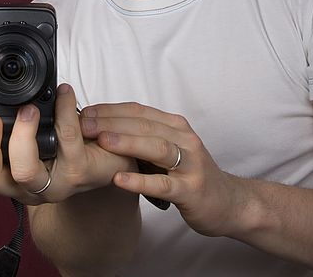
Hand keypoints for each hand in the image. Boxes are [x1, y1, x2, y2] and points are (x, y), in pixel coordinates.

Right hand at [0, 84, 134, 204]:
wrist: (109, 155)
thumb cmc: (64, 140)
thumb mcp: (25, 127)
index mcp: (7, 172)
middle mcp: (24, 185)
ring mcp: (52, 183)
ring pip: (25, 171)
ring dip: (22, 137)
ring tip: (29, 110)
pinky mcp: (79, 171)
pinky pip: (67, 141)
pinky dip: (64, 112)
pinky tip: (64, 93)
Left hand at [80, 102, 236, 236]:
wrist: (228, 202)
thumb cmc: (191, 174)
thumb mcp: (170, 149)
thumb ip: (145, 138)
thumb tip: (104, 129)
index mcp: (176, 126)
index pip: (139, 111)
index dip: (111, 110)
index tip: (85, 111)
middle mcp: (184, 139)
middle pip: (145, 124)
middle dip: (112, 122)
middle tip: (84, 124)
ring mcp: (190, 164)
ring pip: (156, 147)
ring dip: (127, 142)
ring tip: (101, 141)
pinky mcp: (191, 190)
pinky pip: (162, 184)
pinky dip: (139, 181)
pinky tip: (119, 179)